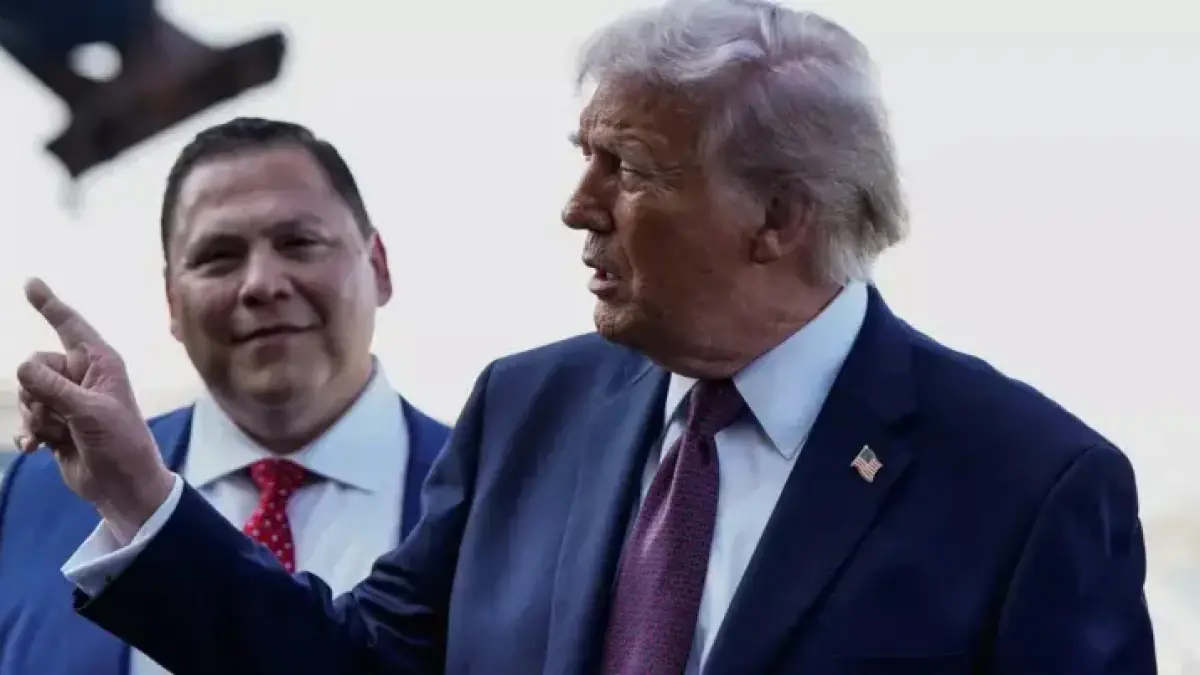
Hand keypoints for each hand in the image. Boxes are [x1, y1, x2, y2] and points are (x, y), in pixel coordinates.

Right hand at [15, 278, 173, 542]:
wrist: (123, 486)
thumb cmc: (120, 443)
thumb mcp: (89, 412)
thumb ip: (53, 388)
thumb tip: (20, 366)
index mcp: (100, 363)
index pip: (69, 325)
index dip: (49, 304)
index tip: (30, 282)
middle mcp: (83, 376)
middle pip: (35, 365)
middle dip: (37, 392)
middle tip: (60, 415)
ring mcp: (68, 400)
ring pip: (28, 394)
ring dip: (36, 416)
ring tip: (59, 434)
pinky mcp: (57, 424)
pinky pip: (28, 418)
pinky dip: (28, 432)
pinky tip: (34, 448)